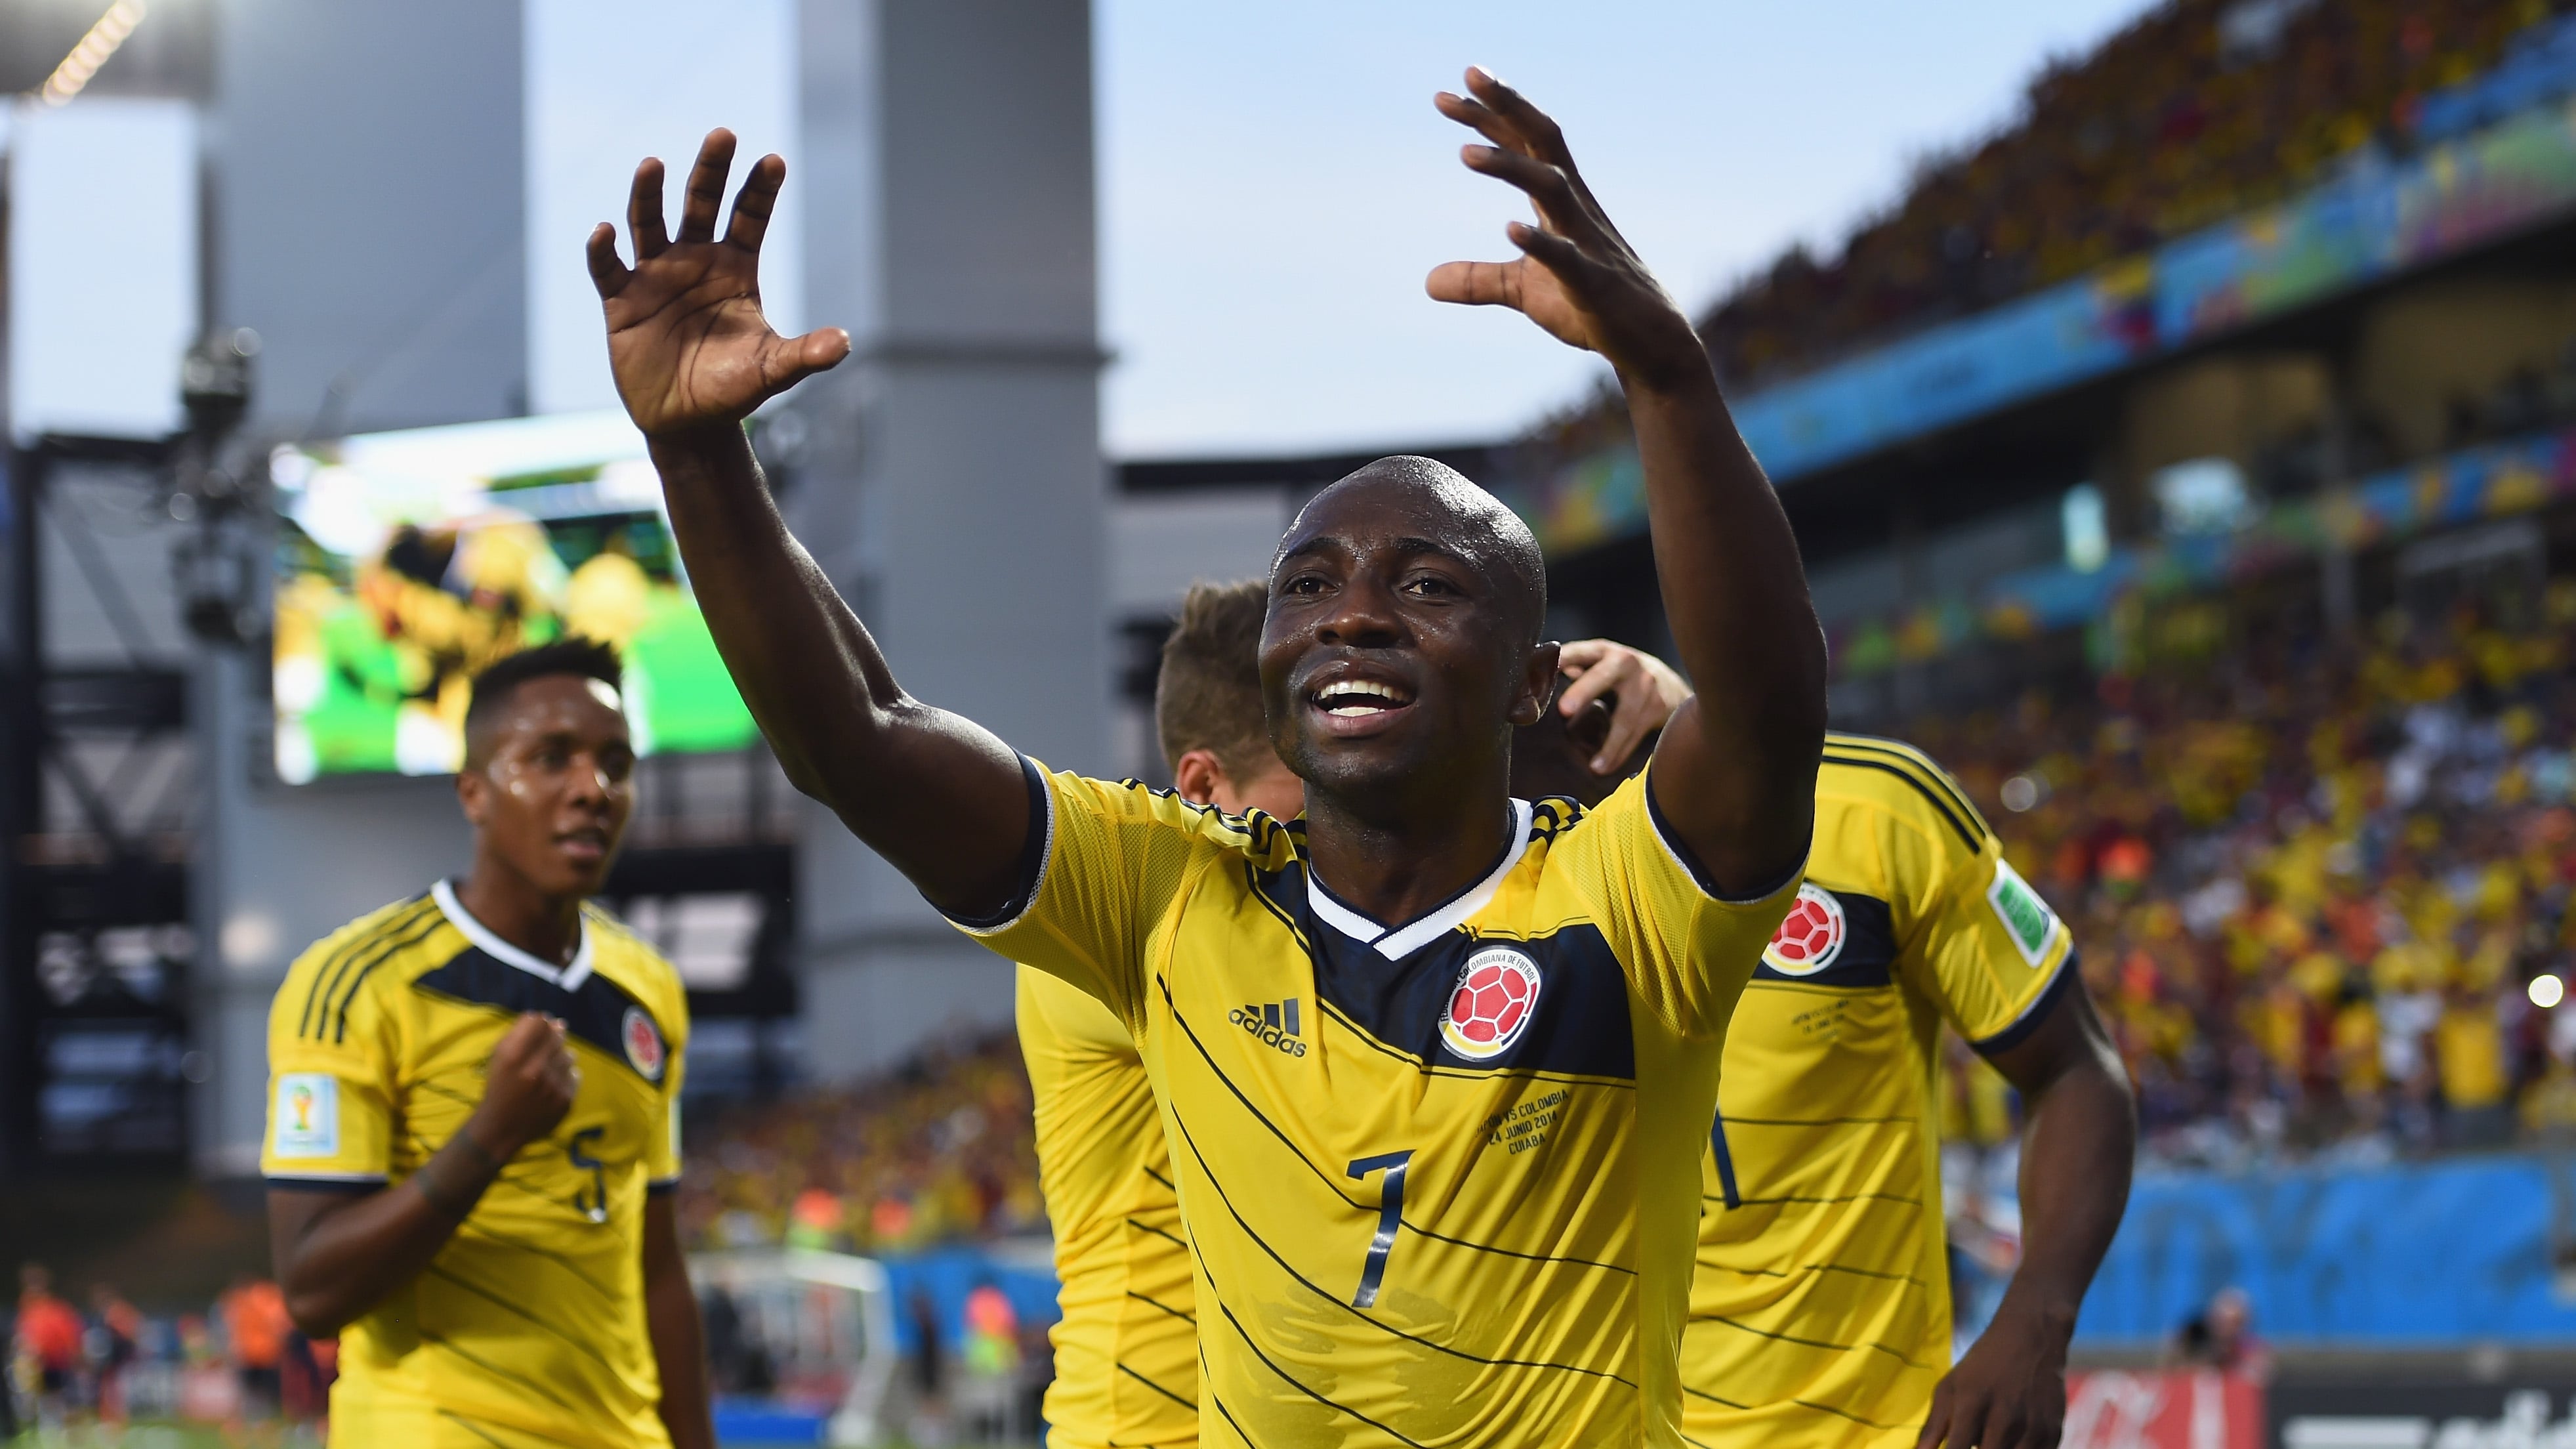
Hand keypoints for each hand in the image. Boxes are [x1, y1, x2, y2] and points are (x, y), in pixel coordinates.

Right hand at [470, 1013, 578, 1157]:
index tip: (540, 1030)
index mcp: (512, 1057)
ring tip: (545, 1071)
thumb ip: (520, 1032)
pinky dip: (566, 1076)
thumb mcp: (499, 1057)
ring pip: (569, 1055)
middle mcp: (534, 1069)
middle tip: (543, 1052)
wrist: (502, 1127)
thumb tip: (552, 1019)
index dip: (541, 1022)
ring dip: (559, 1058)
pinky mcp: (566, 1099)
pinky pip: (575, 1074)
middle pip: (557, 1036)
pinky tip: (552, 1085)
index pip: (540, 1021)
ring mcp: (553, 1086)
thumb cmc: (499, 1087)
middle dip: (553, 1038)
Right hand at [588, 129, 850, 437]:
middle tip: (723, 134)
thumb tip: (845, 344)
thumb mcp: (773, 370)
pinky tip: (603, 231)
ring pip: (649, 223)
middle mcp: (695, 261)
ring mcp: (656, 277)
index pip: (749, 217)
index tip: (774, 160)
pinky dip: (603, 250)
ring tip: (653, 164)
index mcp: (735, 268)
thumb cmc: (733, 388)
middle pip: (701, 204)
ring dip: (649, 195)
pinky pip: (607, 269)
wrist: (688, 422)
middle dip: (711, 170)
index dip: (760, 190)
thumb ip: (806, 354)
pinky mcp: (621, 301)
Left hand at [1427, 69, 1705, 388]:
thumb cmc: (1590, 307)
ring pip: (1553, 189)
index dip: (1490, 116)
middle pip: (1544, 142)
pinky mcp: (1594, 286)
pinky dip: (1539, 242)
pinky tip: (1509, 229)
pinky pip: (1567, 257)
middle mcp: (1576, 209)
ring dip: (1510, 167)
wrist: (1649, 346)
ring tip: (1464, 152)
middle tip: (1468, 76)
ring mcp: (1587, 244)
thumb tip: (1428, 281)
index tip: (1446, 95)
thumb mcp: (1525, 291)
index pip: (1525, 143)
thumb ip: (1479, 280)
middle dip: (1507, 107)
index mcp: (1561, 202)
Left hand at [1557, 639, 1690, 774]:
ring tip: (1595, 765)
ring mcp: (1644, 686)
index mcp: (1603, 652)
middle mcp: (1625, 664)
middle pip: (1603, 676)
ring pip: (1625, 717)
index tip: (1549, 668)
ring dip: (1609, 744)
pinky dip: (1621, 753)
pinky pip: (1636, 734)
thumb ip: (1573, 670)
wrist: (1668, 683)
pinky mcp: (1656, 707)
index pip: (1580, 652)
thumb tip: (1539, 685)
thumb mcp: (1600, 664)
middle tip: (1564, 710)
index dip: (1564, 658)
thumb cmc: (1621, 675)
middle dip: (1583, 691)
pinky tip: (1607, 766)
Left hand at [1917, 1305, 2069, 1448]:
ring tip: (1993, 1437)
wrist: (2031, 1338)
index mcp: (1972, 1404)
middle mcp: (2005, 1418)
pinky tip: (2011, 1440)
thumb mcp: (1950, 1387)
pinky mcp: (2053, 1434)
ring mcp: (2033, 1428)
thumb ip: (1934, 1425)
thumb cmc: (1982, 1366)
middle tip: (1976, 1440)